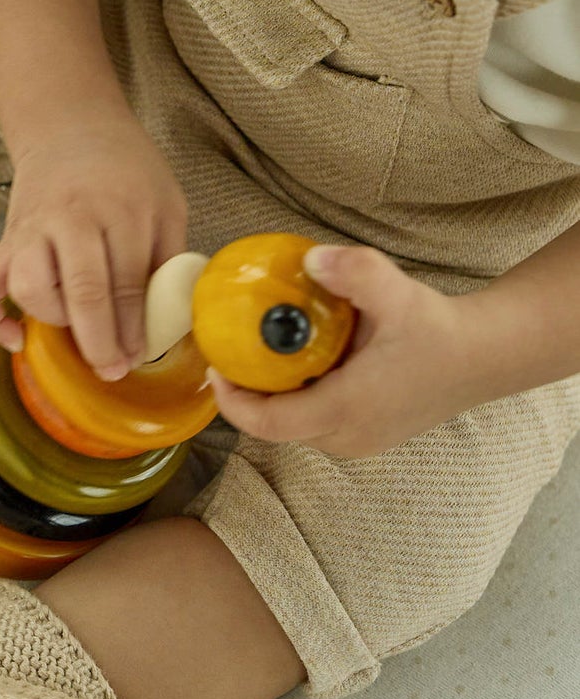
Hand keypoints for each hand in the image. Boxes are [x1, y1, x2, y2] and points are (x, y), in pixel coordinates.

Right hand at [0, 111, 187, 375]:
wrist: (70, 128)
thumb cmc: (127, 171)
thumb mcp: (167, 203)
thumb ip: (169, 258)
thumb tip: (170, 323)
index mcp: (122, 211)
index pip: (128, 281)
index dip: (134, 328)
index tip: (139, 356)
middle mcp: (72, 219)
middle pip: (82, 290)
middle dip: (99, 341)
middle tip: (112, 369)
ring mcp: (33, 230)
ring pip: (30, 287)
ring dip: (52, 320)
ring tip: (73, 330)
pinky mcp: (5, 240)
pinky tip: (14, 340)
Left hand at [208, 245, 488, 457]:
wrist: (484, 356)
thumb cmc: (440, 330)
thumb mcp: (398, 293)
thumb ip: (354, 272)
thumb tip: (310, 258)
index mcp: (347, 410)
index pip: (270, 424)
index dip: (233, 402)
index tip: (214, 368)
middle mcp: (348, 435)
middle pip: (276, 426)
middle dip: (247, 395)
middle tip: (230, 353)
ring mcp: (358, 441)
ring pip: (296, 425)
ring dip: (273, 397)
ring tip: (257, 354)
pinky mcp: (366, 434)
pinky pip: (316, 421)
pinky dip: (298, 397)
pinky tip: (297, 362)